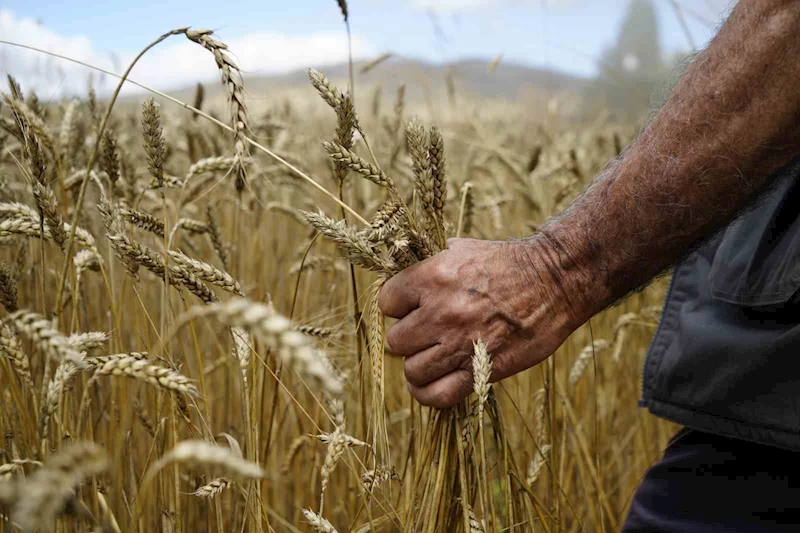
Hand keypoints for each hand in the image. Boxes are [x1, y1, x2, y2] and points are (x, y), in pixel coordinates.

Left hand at [379, 237, 587, 407]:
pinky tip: (432, 383)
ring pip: (413, 370)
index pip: (387, 302)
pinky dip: (428, 393)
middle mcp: (442, 311)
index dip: (398, 306)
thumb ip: (427, 265)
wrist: (554, 281)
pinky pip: (437, 394)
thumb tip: (399, 278)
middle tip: (426, 333)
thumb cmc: (506, 263)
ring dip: (419, 366)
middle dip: (408, 338)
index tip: (412, 307)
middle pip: (396, 340)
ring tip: (432, 358)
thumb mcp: (462, 249)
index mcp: (433, 276)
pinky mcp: (481, 369)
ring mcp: (460, 343)